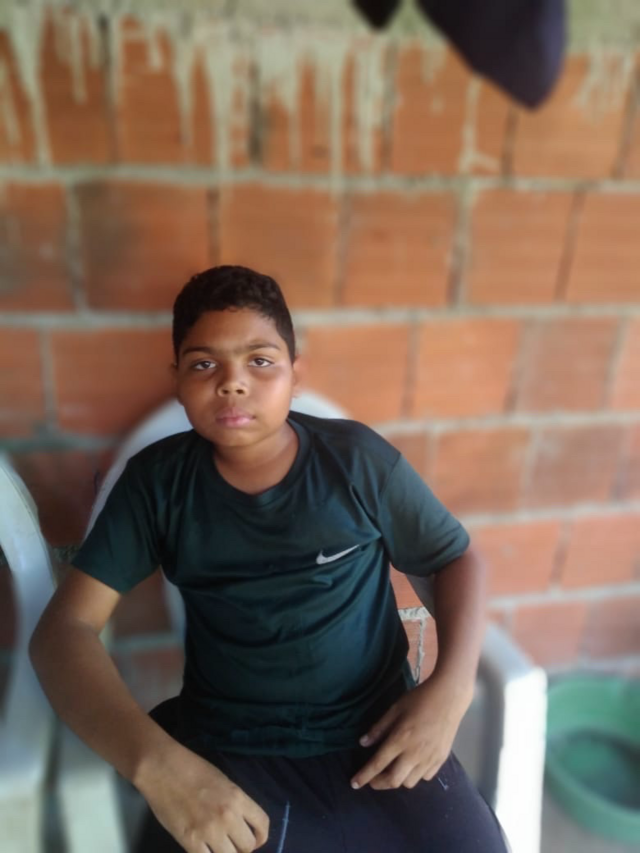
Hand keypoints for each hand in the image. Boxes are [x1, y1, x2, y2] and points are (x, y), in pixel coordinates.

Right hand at [136, 740, 269, 852]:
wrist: (163, 768)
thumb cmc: (192, 769)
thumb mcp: (223, 781)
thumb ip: (234, 803)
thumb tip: (240, 824)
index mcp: (237, 797)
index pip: (262, 824)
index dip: (261, 837)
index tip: (255, 840)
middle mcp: (228, 816)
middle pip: (248, 846)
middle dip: (243, 848)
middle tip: (233, 844)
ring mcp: (209, 831)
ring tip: (219, 848)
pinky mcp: (189, 842)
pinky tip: (205, 851)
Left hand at [350, 675, 471, 790]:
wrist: (449, 697)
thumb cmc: (419, 699)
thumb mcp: (395, 708)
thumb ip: (379, 728)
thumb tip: (363, 743)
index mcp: (400, 739)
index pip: (378, 764)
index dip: (364, 776)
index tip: (354, 783)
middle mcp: (415, 754)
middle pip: (393, 780)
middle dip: (379, 784)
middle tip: (372, 780)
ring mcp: (430, 759)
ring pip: (409, 782)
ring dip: (397, 780)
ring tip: (392, 770)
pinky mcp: (441, 760)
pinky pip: (425, 777)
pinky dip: (415, 775)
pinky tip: (412, 765)